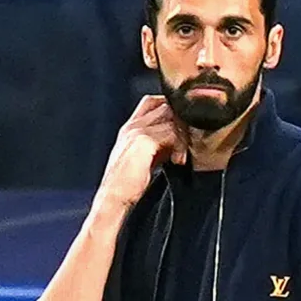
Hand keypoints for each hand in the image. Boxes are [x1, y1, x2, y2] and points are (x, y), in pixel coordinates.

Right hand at [92, 95, 187, 212]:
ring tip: (181, 157)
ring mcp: (136, 131)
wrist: (113, 198)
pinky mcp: (143, 141)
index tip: (183, 132)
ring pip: (171, 119)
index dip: (172, 111)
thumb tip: (180, 140)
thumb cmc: (128, 184)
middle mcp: (132, 125)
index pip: (153, 102)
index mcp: (130, 127)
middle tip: (187, 145)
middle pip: (166, 106)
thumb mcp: (146, 159)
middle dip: (182, 124)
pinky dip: (179, 147)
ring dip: (183, 138)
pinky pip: (171, 133)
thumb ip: (159, 145)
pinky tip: (177, 161)